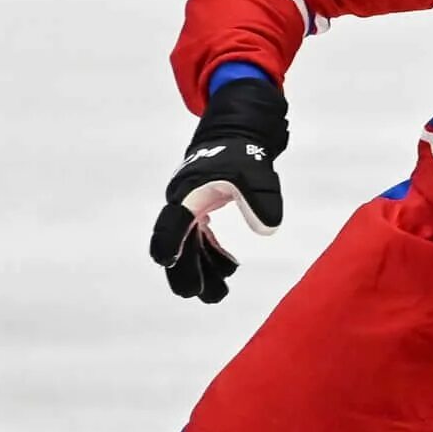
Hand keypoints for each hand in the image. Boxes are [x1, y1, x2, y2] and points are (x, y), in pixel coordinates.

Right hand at [149, 76, 286, 303]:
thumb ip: (260, 200)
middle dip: (186, 269)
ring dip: (201, 268)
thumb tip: (268, 230)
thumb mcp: (255, 174)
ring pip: (189, 244)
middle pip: (179, 241)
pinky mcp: (201, 211)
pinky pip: (200, 238)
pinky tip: (227, 269)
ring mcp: (190, 208)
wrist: (236, 136)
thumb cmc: (243, 154)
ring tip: (215, 294)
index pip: (174, 220)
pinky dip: (211, 254)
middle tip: (198, 294)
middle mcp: (184, 202)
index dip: (168, 240)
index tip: (164, 261)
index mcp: (190, 192)